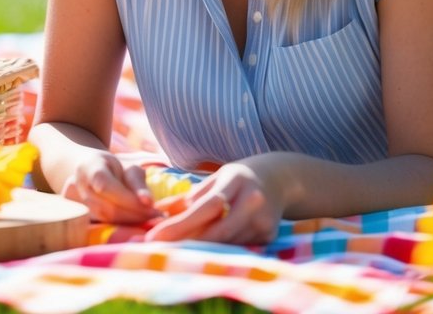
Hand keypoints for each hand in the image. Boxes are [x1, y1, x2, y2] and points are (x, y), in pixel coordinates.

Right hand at [60, 150, 155, 223]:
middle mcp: (74, 185)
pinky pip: (99, 226)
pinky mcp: (74, 217)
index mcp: (88, 167)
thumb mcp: (126, 167)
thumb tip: (148, 202)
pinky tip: (131, 224)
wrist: (86, 171)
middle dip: (133, 214)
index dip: (129, 199)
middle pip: (105, 207)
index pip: (106, 186)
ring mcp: (72, 203)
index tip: (151, 207)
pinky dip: (118, 227)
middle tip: (154, 217)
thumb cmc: (111, 168)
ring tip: (145, 220)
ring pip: (102, 219)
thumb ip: (137, 183)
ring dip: (128, 223)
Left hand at [144, 161, 283, 243]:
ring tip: (172, 252)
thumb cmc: (237, 179)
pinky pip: (237, 247)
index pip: (206, 206)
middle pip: (218, 230)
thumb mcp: (214, 179)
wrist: (277, 179)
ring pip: (226, 242)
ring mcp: (263, 219)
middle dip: (187, 242)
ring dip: (200, 249)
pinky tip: (200, 252)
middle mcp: (252, 200)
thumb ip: (188, 195)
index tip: (155, 235)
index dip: (180, 224)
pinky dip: (218, 250)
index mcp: (236, 180)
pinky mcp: (269, 235)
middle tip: (158, 250)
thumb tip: (158, 210)